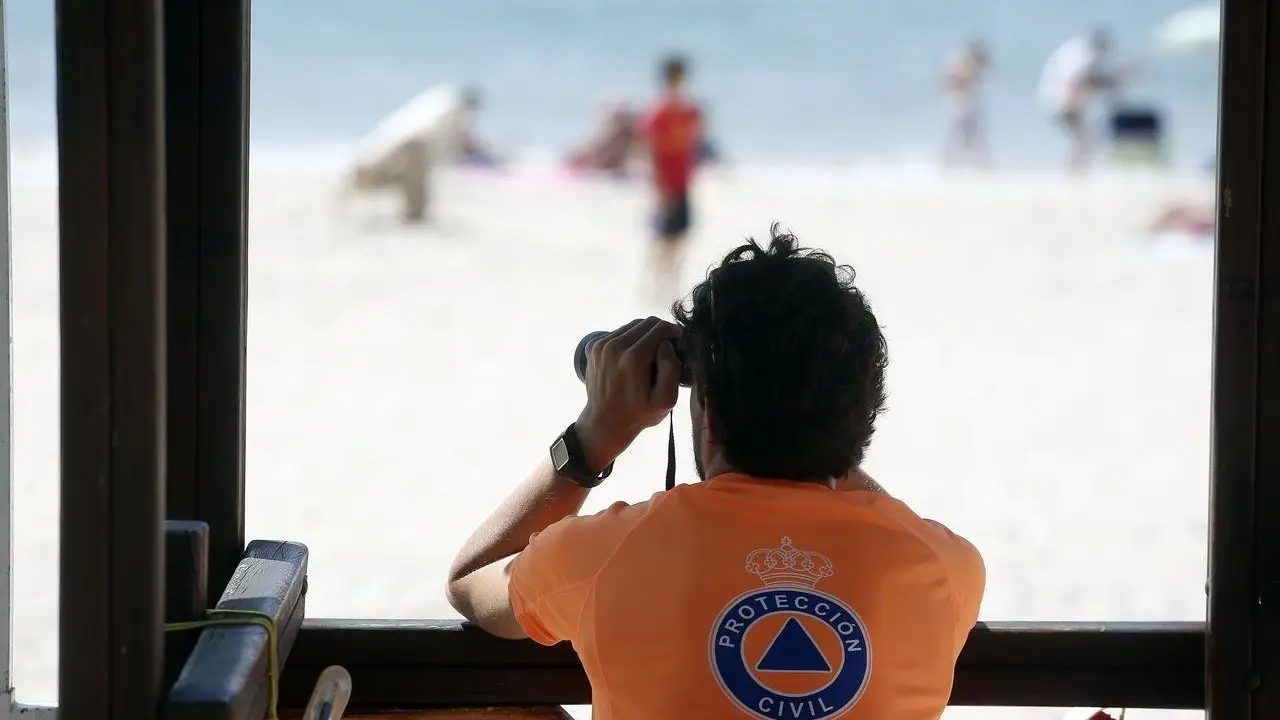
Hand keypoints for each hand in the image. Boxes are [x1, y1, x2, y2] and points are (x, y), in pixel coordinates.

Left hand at [576, 317, 682, 467]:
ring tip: (650, 356)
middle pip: (648, 323)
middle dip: (662, 333)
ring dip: (646, 335)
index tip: (679, 348)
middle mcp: (614, 346)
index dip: (675, 334)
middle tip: (667, 351)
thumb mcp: (665, 400)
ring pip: (633, 325)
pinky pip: (619, 332)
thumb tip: (666, 344)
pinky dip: (630, 340)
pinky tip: (633, 358)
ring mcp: (601, 345)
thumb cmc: (639, 414)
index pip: (661, 328)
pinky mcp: (593, 346)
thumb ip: (671, 369)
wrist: (605, 423)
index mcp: (633, 357)